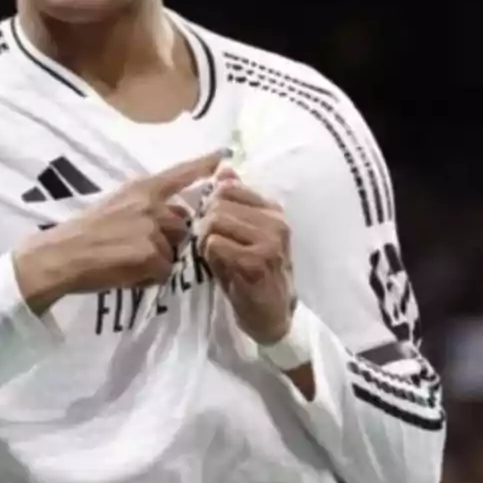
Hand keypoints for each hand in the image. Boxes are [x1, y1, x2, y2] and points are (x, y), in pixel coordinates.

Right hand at [13, 150, 223, 313]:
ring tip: (129, 261)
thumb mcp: (114, 205)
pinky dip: (149, 277)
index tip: (223, 156)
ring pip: (175, 250)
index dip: (203, 166)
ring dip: (159, 260)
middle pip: (182, 224)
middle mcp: (151, 204)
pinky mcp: (151, 255)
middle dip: (169, 238)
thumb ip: (144, 207)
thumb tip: (172, 218)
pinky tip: (127, 273)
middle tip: (138, 248)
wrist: (60, 255)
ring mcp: (153, 229)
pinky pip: (164, 272)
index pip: (179, 174)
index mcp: (141, 188)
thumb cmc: (82, 232)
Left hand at [197, 167, 295, 344]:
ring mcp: (270, 241)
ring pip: (215, 222)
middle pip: (217, 205)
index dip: (212, 205)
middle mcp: (276, 221)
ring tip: (219, 257)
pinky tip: (222, 269)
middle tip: (214, 247)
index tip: (216, 226)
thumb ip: (234, 201)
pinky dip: (210, 256)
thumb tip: (223, 168)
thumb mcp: (243, 232)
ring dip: (206, 241)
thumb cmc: (251, 272)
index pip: (229, 187)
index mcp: (273, 210)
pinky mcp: (257, 261)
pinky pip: (215, 244)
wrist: (271, 314)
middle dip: (206, 226)